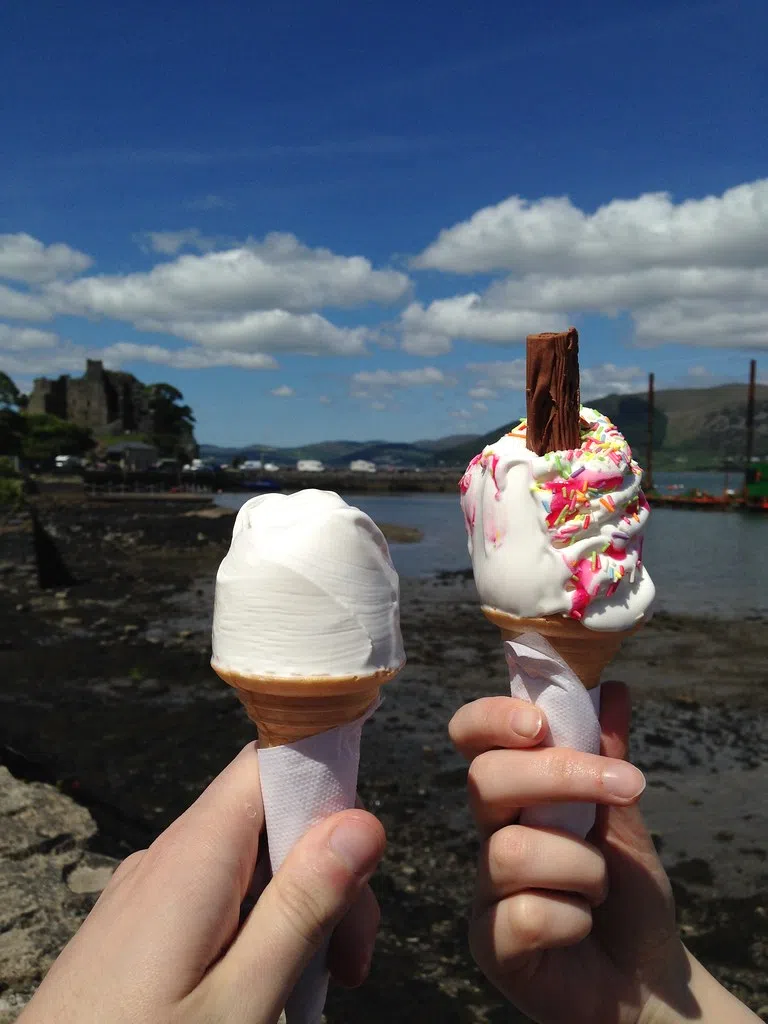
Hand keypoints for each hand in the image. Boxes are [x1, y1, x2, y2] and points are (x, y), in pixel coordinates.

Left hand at [19, 743, 384, 1023]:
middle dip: (322, 875)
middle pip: (268, 821)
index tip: (364, 860)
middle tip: (348, 964)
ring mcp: (147, 891)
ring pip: (246, 864)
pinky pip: (214, 898)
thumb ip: (301, 907)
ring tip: (310, 988)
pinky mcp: (138, 925)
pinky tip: (263, 987)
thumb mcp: (240, 1001)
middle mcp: (166, 857)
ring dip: (293, 911)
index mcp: (191, 856)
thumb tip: (363, 821)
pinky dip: (254, 930)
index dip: (325, 788)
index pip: (269, 763)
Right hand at [449, 685, 757, 1023]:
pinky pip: (525, 915)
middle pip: (485, 780)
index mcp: (515, 794)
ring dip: (582, 867)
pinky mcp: (491, 943)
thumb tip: (612, 687)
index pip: (472, 738)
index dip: (490, 719)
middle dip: (562, 776)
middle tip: (629, 785)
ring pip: (512, 851)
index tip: (536, 722)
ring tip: (600, 890)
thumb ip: (607, 755)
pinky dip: (574, 918)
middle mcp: (489, 834)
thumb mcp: (622, 814)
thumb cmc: (627, 893)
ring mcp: (485, 890)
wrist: (648, 977)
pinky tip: (581, 927)